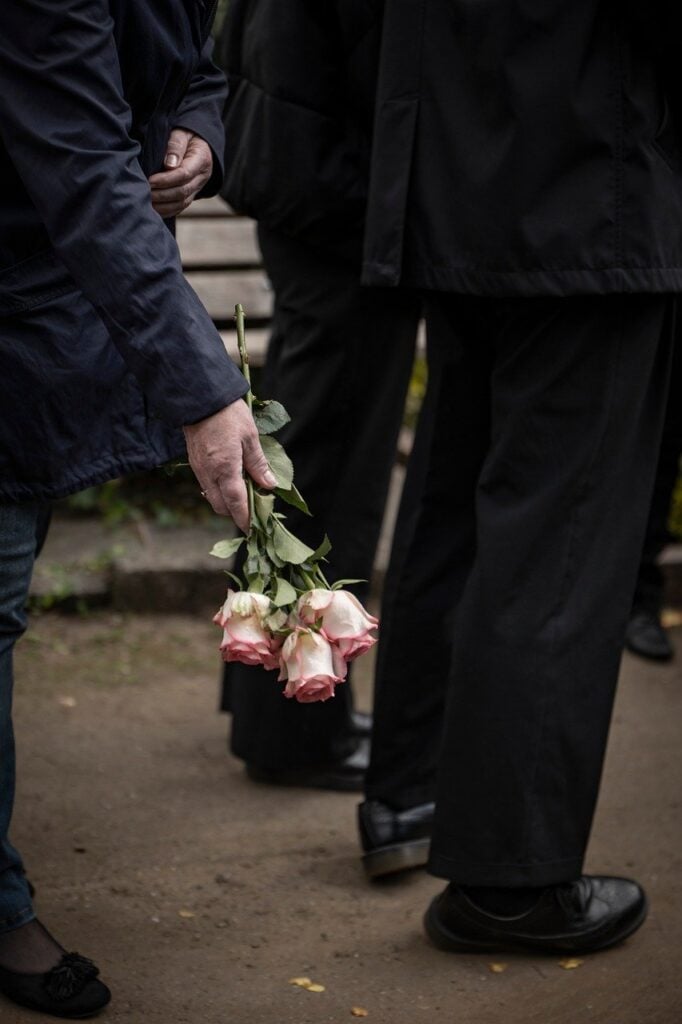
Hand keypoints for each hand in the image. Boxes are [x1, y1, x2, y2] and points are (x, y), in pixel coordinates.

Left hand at [149, 128, 212, 217]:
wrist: (198, 143)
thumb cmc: (186, 135)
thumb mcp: (182, 133)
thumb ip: (175, 145)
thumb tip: (169, 164)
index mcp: (202, 160)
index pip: (184, 174)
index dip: (166, 180)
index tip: (150, 180)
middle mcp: (202, 178)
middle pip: (182, 192)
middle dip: (162, 194)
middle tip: (144, 193)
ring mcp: (197, 189)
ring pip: (181, 203)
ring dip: (163, 205)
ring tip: (146, 202)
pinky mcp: (190, 195)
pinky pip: (180, 208)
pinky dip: (166, 210)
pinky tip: (153, 209)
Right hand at [183, 400, 276, 532]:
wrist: (199, 397)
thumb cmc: (228, 414)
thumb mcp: (250, 437)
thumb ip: (258, 464)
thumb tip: (269, 485)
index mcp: (225, 468)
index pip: (236, 503)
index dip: (245, 519)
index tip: (253, 530)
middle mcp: (209, 473)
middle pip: (221, 506)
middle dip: (236, 513)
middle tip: (254, 509)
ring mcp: (199, 469)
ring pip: (211, 497)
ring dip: (226, 502)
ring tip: (244, 494)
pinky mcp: (194, 462)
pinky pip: (206, 485)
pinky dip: (218, 490)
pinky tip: (229, 480)